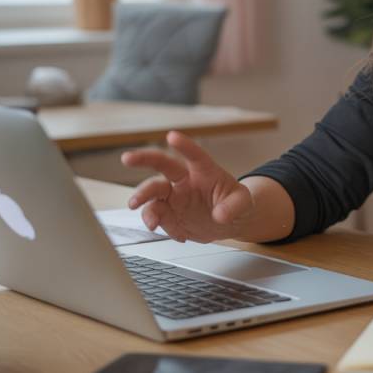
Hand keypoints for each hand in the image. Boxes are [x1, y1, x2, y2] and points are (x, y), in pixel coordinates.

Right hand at [122, 131, 253, 242]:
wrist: (228, 223)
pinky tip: (179, 235)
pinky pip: (157, 218)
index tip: (172, 136)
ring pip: (152, 194)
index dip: (184, 145)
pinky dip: (161, 226)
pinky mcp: (168, 214)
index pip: (194, 155)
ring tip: (150, 220)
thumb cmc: (236, 204)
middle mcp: (184, 181)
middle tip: (127, 158)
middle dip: (143, 159)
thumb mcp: (244, 203)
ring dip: (144, 201)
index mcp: (203, 171)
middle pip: (161, 165)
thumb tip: (220, 214)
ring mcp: (173, 197)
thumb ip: (234, 206)